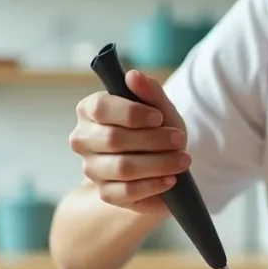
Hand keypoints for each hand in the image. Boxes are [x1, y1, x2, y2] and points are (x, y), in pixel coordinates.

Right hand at [70, 70, 189, 215]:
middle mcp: (83, 139)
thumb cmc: (157, 129)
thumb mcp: (160, 109)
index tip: (158, 117)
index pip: (101, 108)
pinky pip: (126, 193)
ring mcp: (92, 168)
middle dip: (152, 140)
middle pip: (113, 140)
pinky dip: (152, 186)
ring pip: (121, 168)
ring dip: (158, 164)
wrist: (163, 161)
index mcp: (90, 110)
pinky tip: (171, 181)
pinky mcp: (105, 192)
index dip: (131, 113)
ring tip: (183, 160)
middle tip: (180, 140)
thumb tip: (133, 75)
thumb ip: (149, 92)